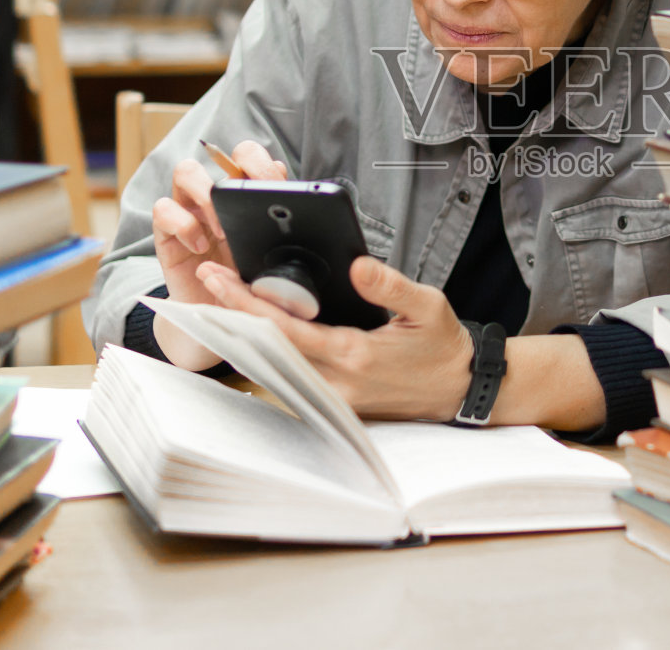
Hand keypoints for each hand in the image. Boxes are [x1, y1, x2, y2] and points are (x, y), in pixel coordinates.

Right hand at [150, 141, 285, 369]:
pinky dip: (183, 224)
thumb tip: (304, 215)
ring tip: (222, 227)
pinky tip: (201, 246)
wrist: (220, 316)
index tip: (278, 188)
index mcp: (243, 196)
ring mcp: (188, 210)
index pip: (250, 158)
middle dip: (235, 168)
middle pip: (219, 154)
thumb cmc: (250, 283)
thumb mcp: (273, 259)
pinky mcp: (166, 233)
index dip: (263, 165)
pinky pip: (163, 209)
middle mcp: (215, 195)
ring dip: (205, 193)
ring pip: (185, 171)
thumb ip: (283, 235)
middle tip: (247, 199)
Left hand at [194, 256, 474, 420]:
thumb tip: (356, 266)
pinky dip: (271, 350)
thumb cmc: (444, 347)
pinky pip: (293, 376)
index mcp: (356, 356)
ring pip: (276, 365)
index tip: (220, 278)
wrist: (461, 389)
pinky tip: (257, 328)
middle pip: (268, 348)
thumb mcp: (428, 305)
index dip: (248, 303)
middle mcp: (337, 384)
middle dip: (235, 312)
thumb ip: (390, 286)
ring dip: (248, 332)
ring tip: (223, 297)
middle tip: (209, 278)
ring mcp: (334, 399)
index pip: (286, 330)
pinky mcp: (336, 404)